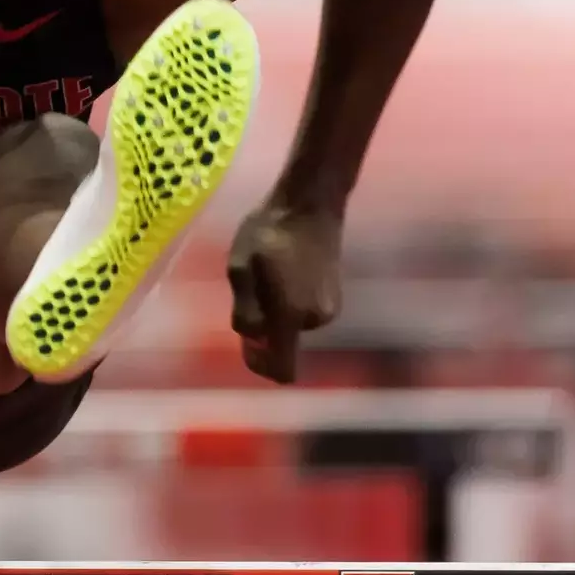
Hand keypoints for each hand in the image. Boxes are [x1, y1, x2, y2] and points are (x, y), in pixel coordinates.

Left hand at [226, 203, 343, 383]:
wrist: (309, 205)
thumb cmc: (268, 233)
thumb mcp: (240, 270)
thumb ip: (244, 310)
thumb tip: (253, 337)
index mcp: (290, 316)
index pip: (283, 369)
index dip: (262, 366)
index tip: (249, 346)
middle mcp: (315, 320)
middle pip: (281, 342)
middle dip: (262, 325)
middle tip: (251, 287)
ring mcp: (329, 308)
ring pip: (291, 325)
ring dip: (275, 309)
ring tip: (267, 273)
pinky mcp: (335, 296)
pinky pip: (302, 311)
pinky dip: (289, 300)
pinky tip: (283, 269)